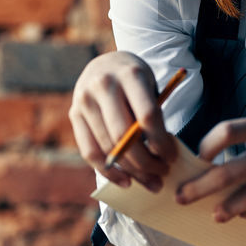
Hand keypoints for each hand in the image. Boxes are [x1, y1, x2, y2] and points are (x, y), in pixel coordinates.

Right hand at [68, 51, 177, 190]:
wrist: (106, 63)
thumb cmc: (136, 80)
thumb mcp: (150, 85)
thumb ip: (153, 114)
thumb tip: (161, 157)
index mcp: (130, 74)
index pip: (147, 115)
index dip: (161, 142)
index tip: (172, 157)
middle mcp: (104, 85)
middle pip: (124, 135)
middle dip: (146, 161)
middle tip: (162, 174)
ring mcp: (84, 99)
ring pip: (108, 147)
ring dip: (131, 171)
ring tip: (150, 182)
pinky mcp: (73, 114)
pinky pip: (89, 152)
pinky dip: (108, 171)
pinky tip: (126, 181)